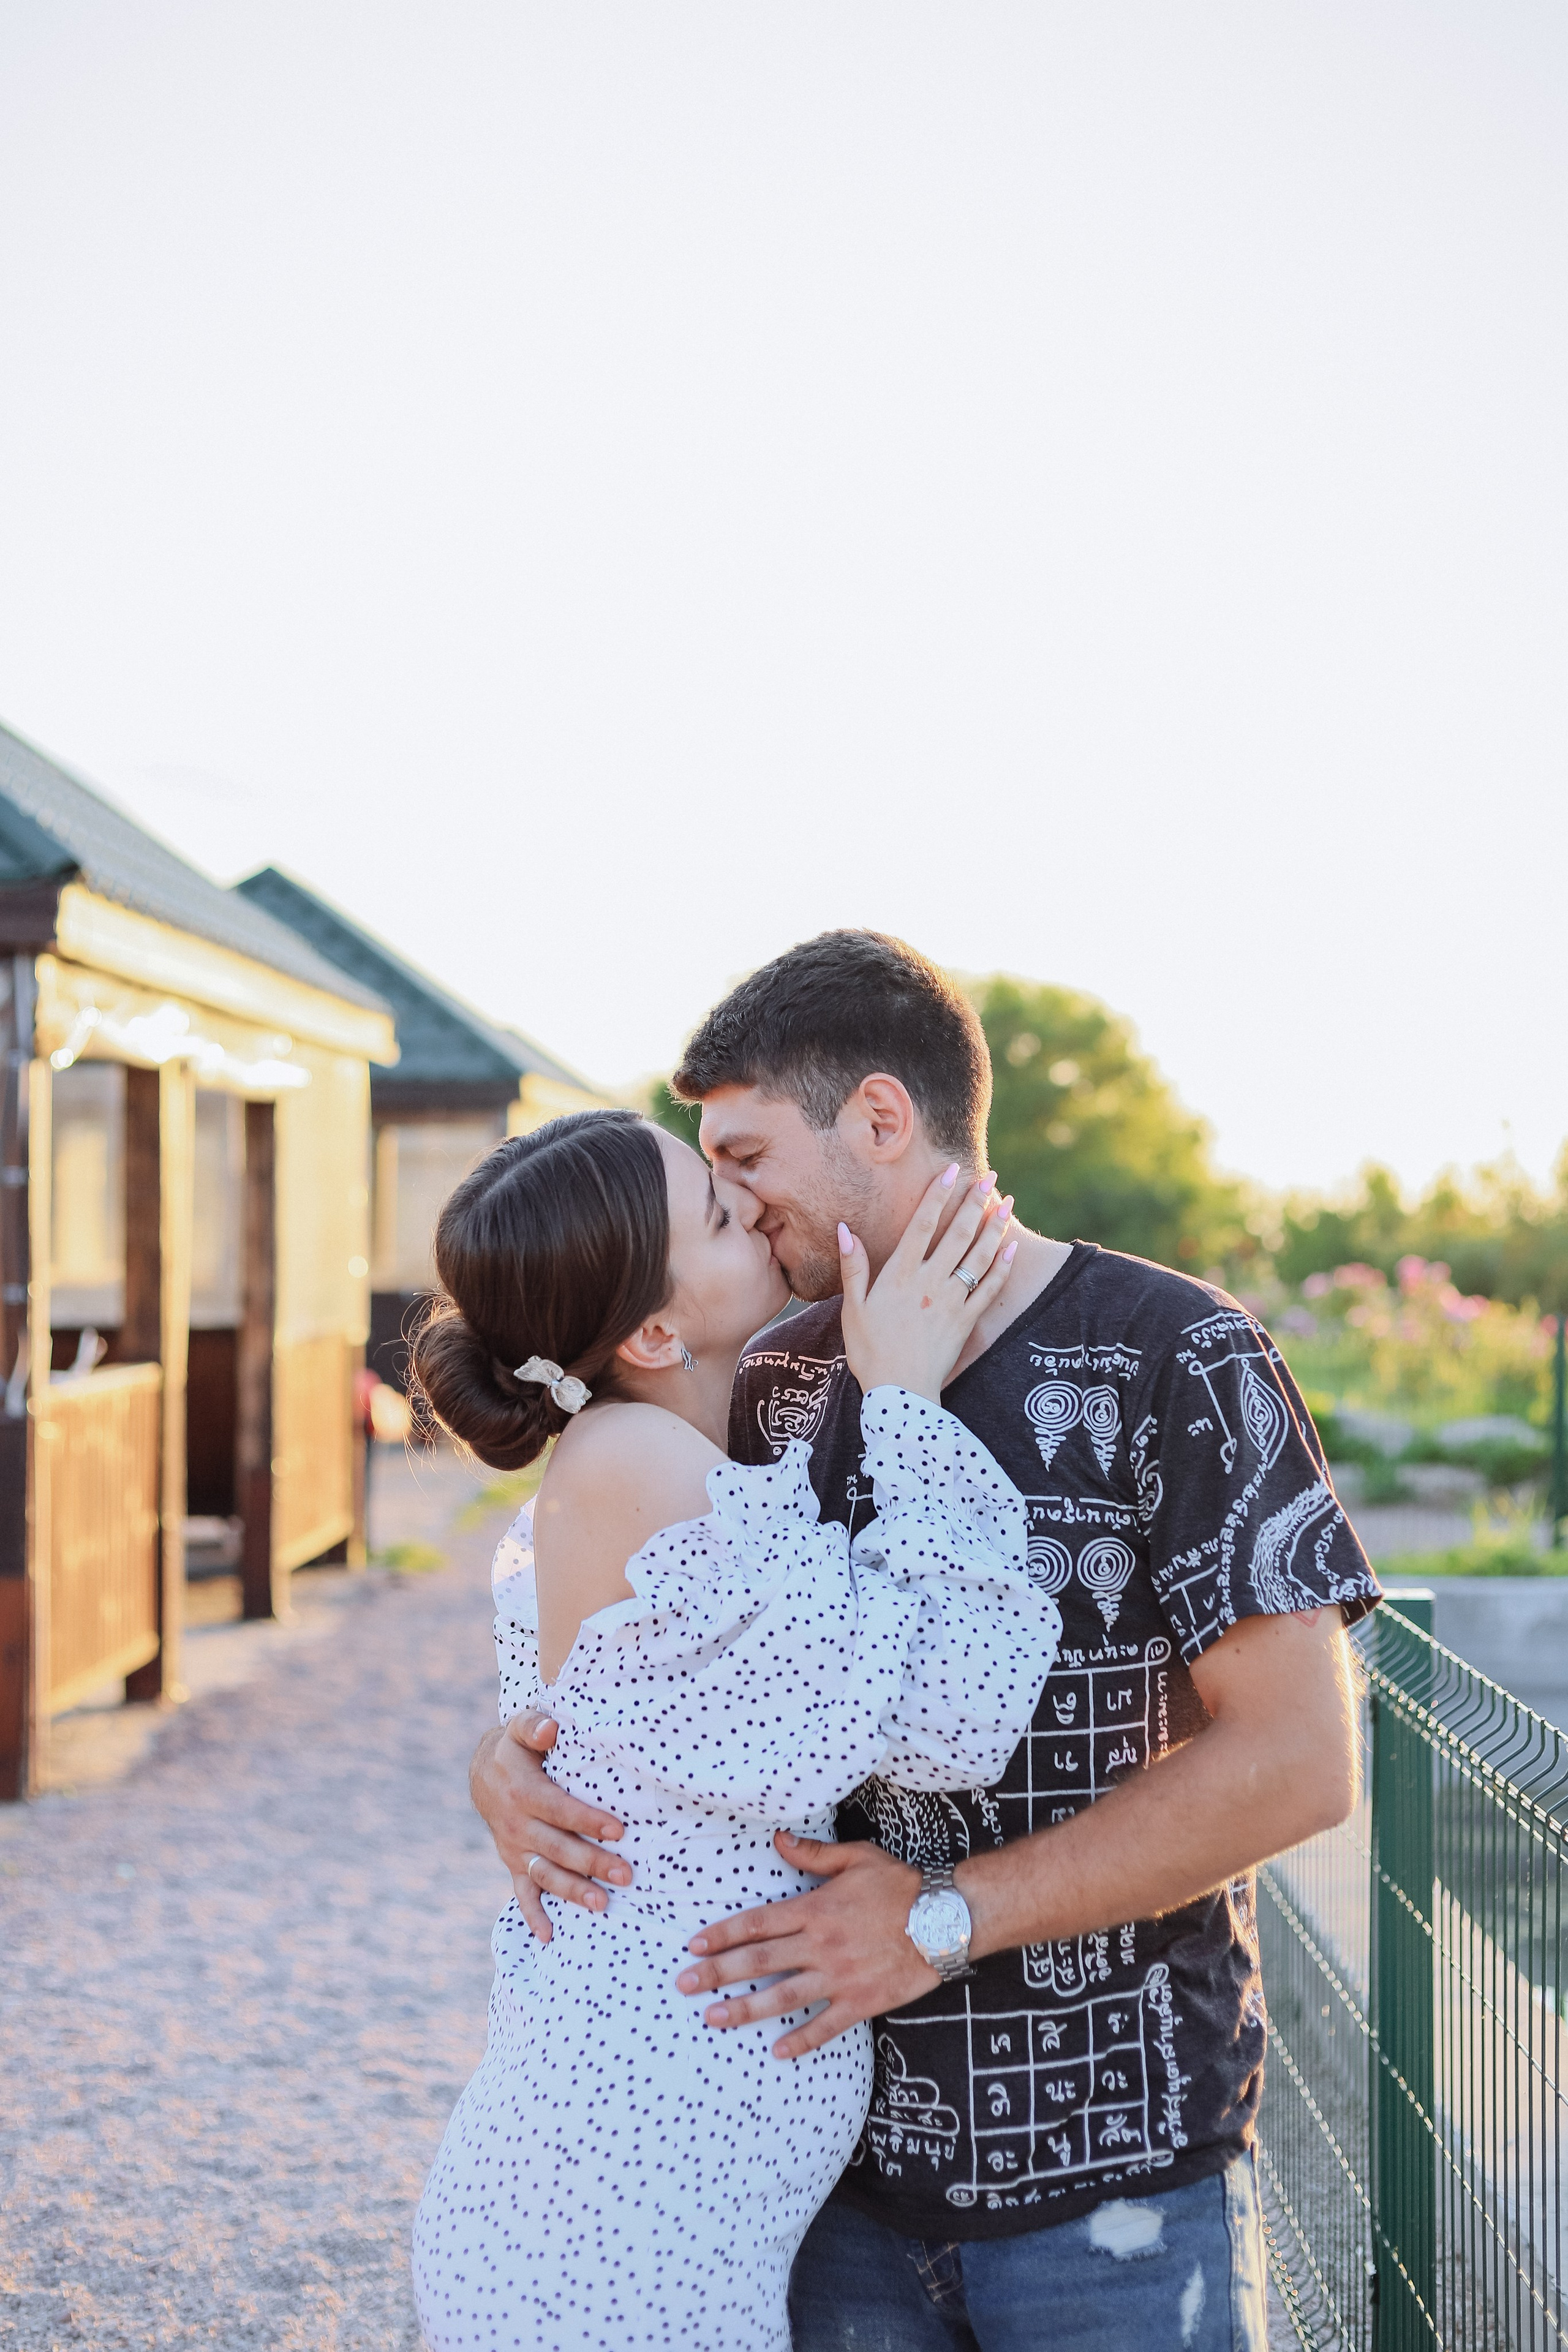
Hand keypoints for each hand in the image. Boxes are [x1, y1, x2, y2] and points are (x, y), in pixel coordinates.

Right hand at [469, 1710, 632, 1941]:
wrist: (483, 1772)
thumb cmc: (516, 1747)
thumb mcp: (521, 1727)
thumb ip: (534, 1724)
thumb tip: (550, 1729)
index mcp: (523, 1792)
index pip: (560, 1810)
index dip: (588, 1821)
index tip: (619, 1831)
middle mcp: (516, 1825)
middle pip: (558, 1848)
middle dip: (592, 1863)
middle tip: (626, 1874)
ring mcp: (514, 1848)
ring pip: (544, 1874)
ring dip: (572, 1891)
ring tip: (602, 1904)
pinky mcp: (513, 1863)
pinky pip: (522, 1892)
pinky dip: (533, 1915)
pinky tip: (549, 1936)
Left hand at [675, 1834, 935, 2057]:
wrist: (945, 1918)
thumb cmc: (901, 1885)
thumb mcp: (857, 1858)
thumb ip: (813, 1854)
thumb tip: (777, 1840)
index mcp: (815, 1909)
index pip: (757, 1923)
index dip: (722, 1934)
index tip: (694, 1946)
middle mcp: (820, 1945)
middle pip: (758, 1962)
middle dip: (717, 1974)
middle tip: (684, 1985)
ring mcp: (839, 1977)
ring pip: (782, 1997)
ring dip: (745, 2009)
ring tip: (714, 2019)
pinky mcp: (860, 2001)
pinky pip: (825, 2026)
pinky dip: (801, 2040)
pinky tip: (778, 2051)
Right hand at [840, 1166, 1014, 1401]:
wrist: (899, 1394)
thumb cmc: (870, 1352)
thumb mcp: (852, 1309)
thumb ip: (854, 1268)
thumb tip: (844, 1230)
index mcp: (900, 1275)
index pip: (921, 1225)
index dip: (937, 1196)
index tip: (952, 1171)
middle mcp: (930, 1282)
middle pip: (957, 1234)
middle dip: (975, 1203)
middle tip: (991, 1177)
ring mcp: (952, 1301)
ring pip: (979, 1256)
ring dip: (995, 1227)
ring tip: (1008, 1203)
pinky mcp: (967, 1321)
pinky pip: (990, 1288)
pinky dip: (1003, 1266)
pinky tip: (1012, 1247)